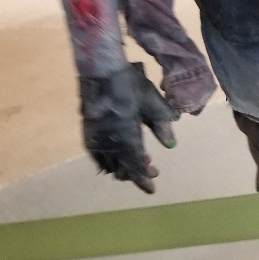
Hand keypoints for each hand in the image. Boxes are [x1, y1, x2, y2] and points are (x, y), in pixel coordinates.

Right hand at [79, 62, 179, 193]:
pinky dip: (109, 160)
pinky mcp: (87, 134)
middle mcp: (109, 142)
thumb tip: (171, 144)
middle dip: (137, 172)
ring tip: (137, 159)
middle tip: (150, 168)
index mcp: (126, 135)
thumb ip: (161, 123)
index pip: (136, 165)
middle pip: (122, 168)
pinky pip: (98, 157)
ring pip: (109, 164)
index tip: (152, 188)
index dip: (144, 178)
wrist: (100, 71)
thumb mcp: (151, 101)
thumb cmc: (129, 84)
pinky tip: (117, 155)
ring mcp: (95, 139)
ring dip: (124, 166)